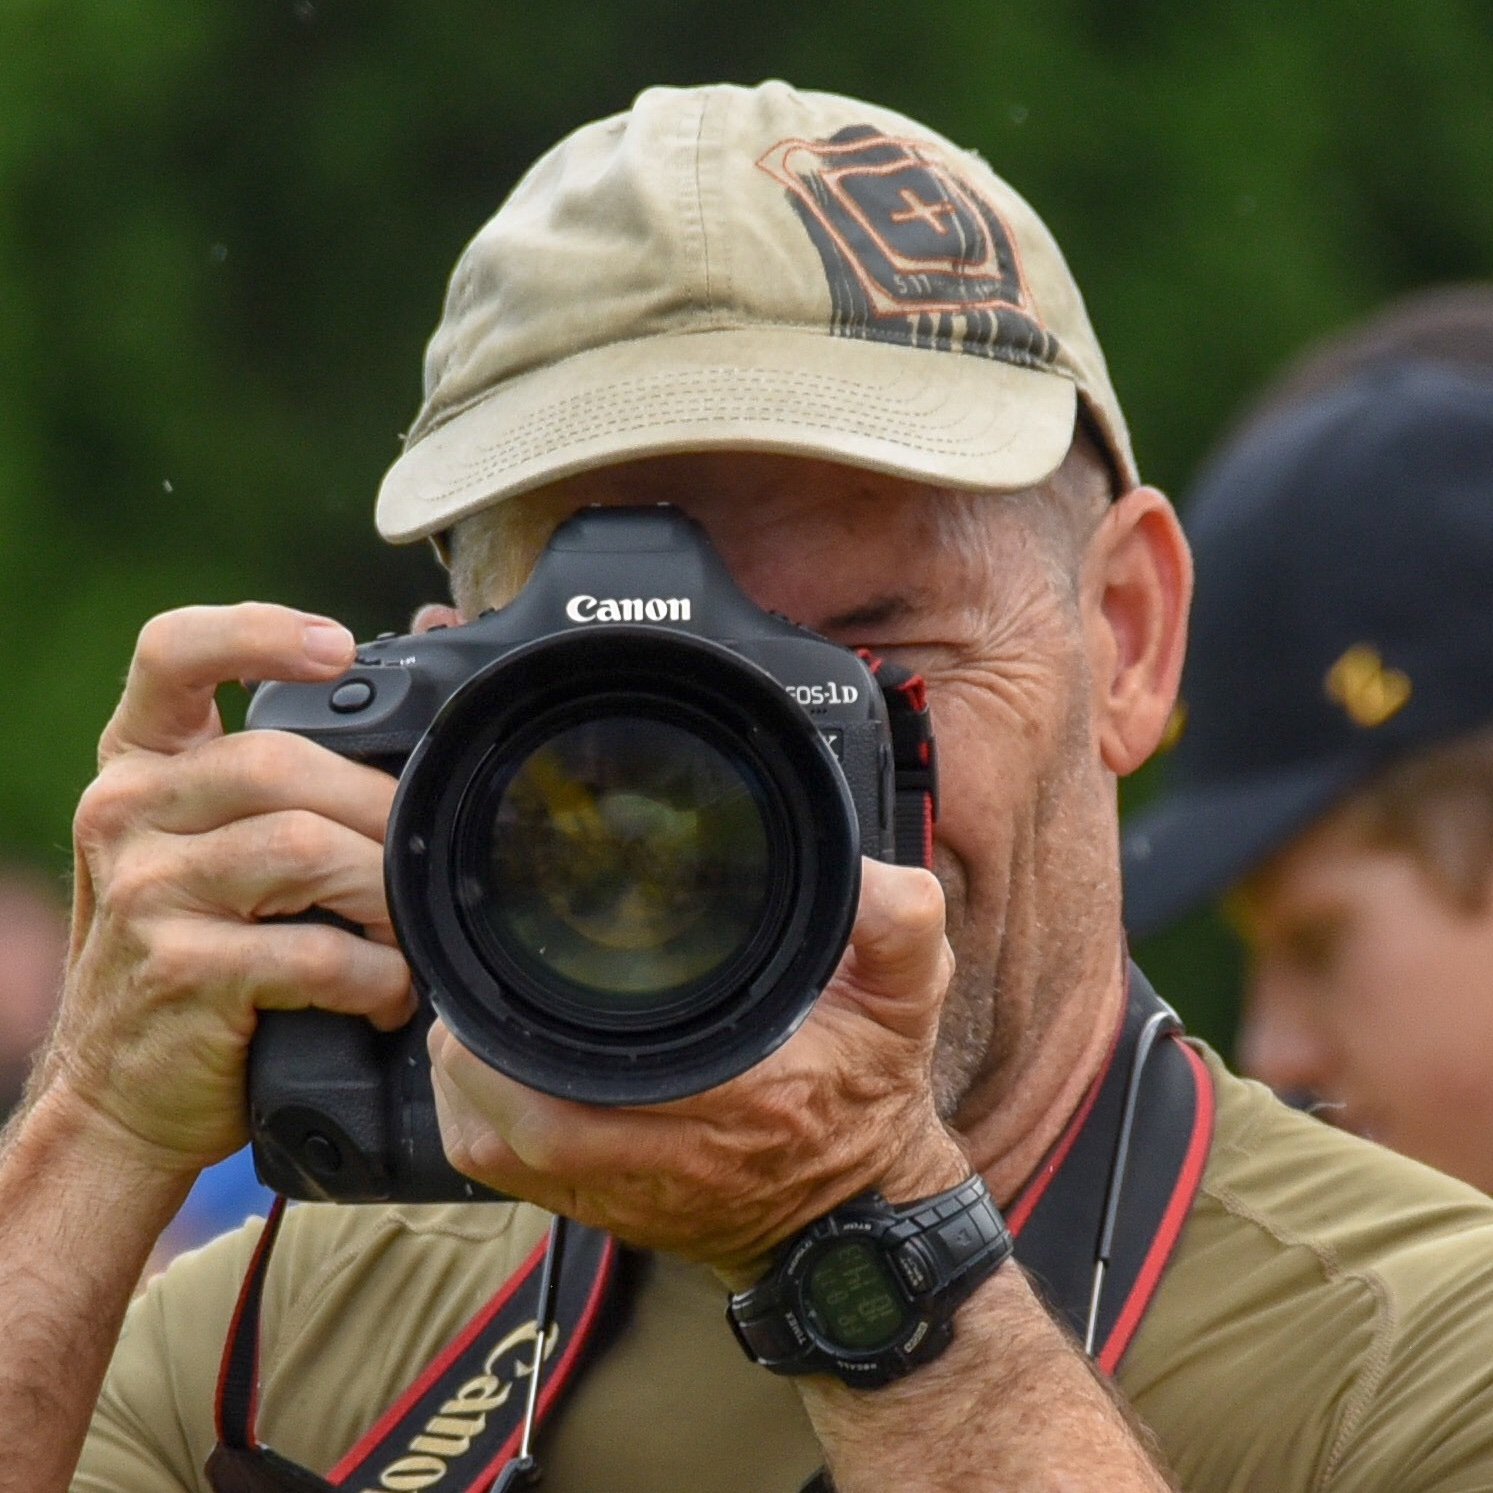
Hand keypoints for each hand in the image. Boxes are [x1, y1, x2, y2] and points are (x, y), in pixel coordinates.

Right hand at [39, 603, 414, 1173]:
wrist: (122, 1090)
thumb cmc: (199, 948)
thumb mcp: (213, 844)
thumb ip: (287, 772)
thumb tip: (427, 647)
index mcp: (142, 762)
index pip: (173, 654)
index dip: (257, 634)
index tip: (337, 648)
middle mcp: (125, 810)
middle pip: (282, 763)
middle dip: (377, 815)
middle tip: (416, 869)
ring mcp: (143, 891)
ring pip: (305, 849)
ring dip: (384, 898)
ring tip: (403, 937)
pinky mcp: (177, 971)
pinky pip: (312, 950)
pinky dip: (373, 976)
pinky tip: (382, 995)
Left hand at [428, 857, 970, 1279]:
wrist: (853, 1224)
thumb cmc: (867, 1105)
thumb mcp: (906, 1002)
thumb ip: (897, 925)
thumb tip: (862, 869)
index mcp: (735, 1098)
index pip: (603, 1076)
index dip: (534, 1027)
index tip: (517, 958)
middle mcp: (664, 1156)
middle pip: (518, 1121)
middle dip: (475, 1045)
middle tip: (477, 975)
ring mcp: (621, 1191)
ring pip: (495, 1149)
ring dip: (466, 1081)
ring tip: (473, 1012)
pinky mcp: (598, 1211)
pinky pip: (502, 1175)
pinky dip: (477, 1119)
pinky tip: (486, 1069)